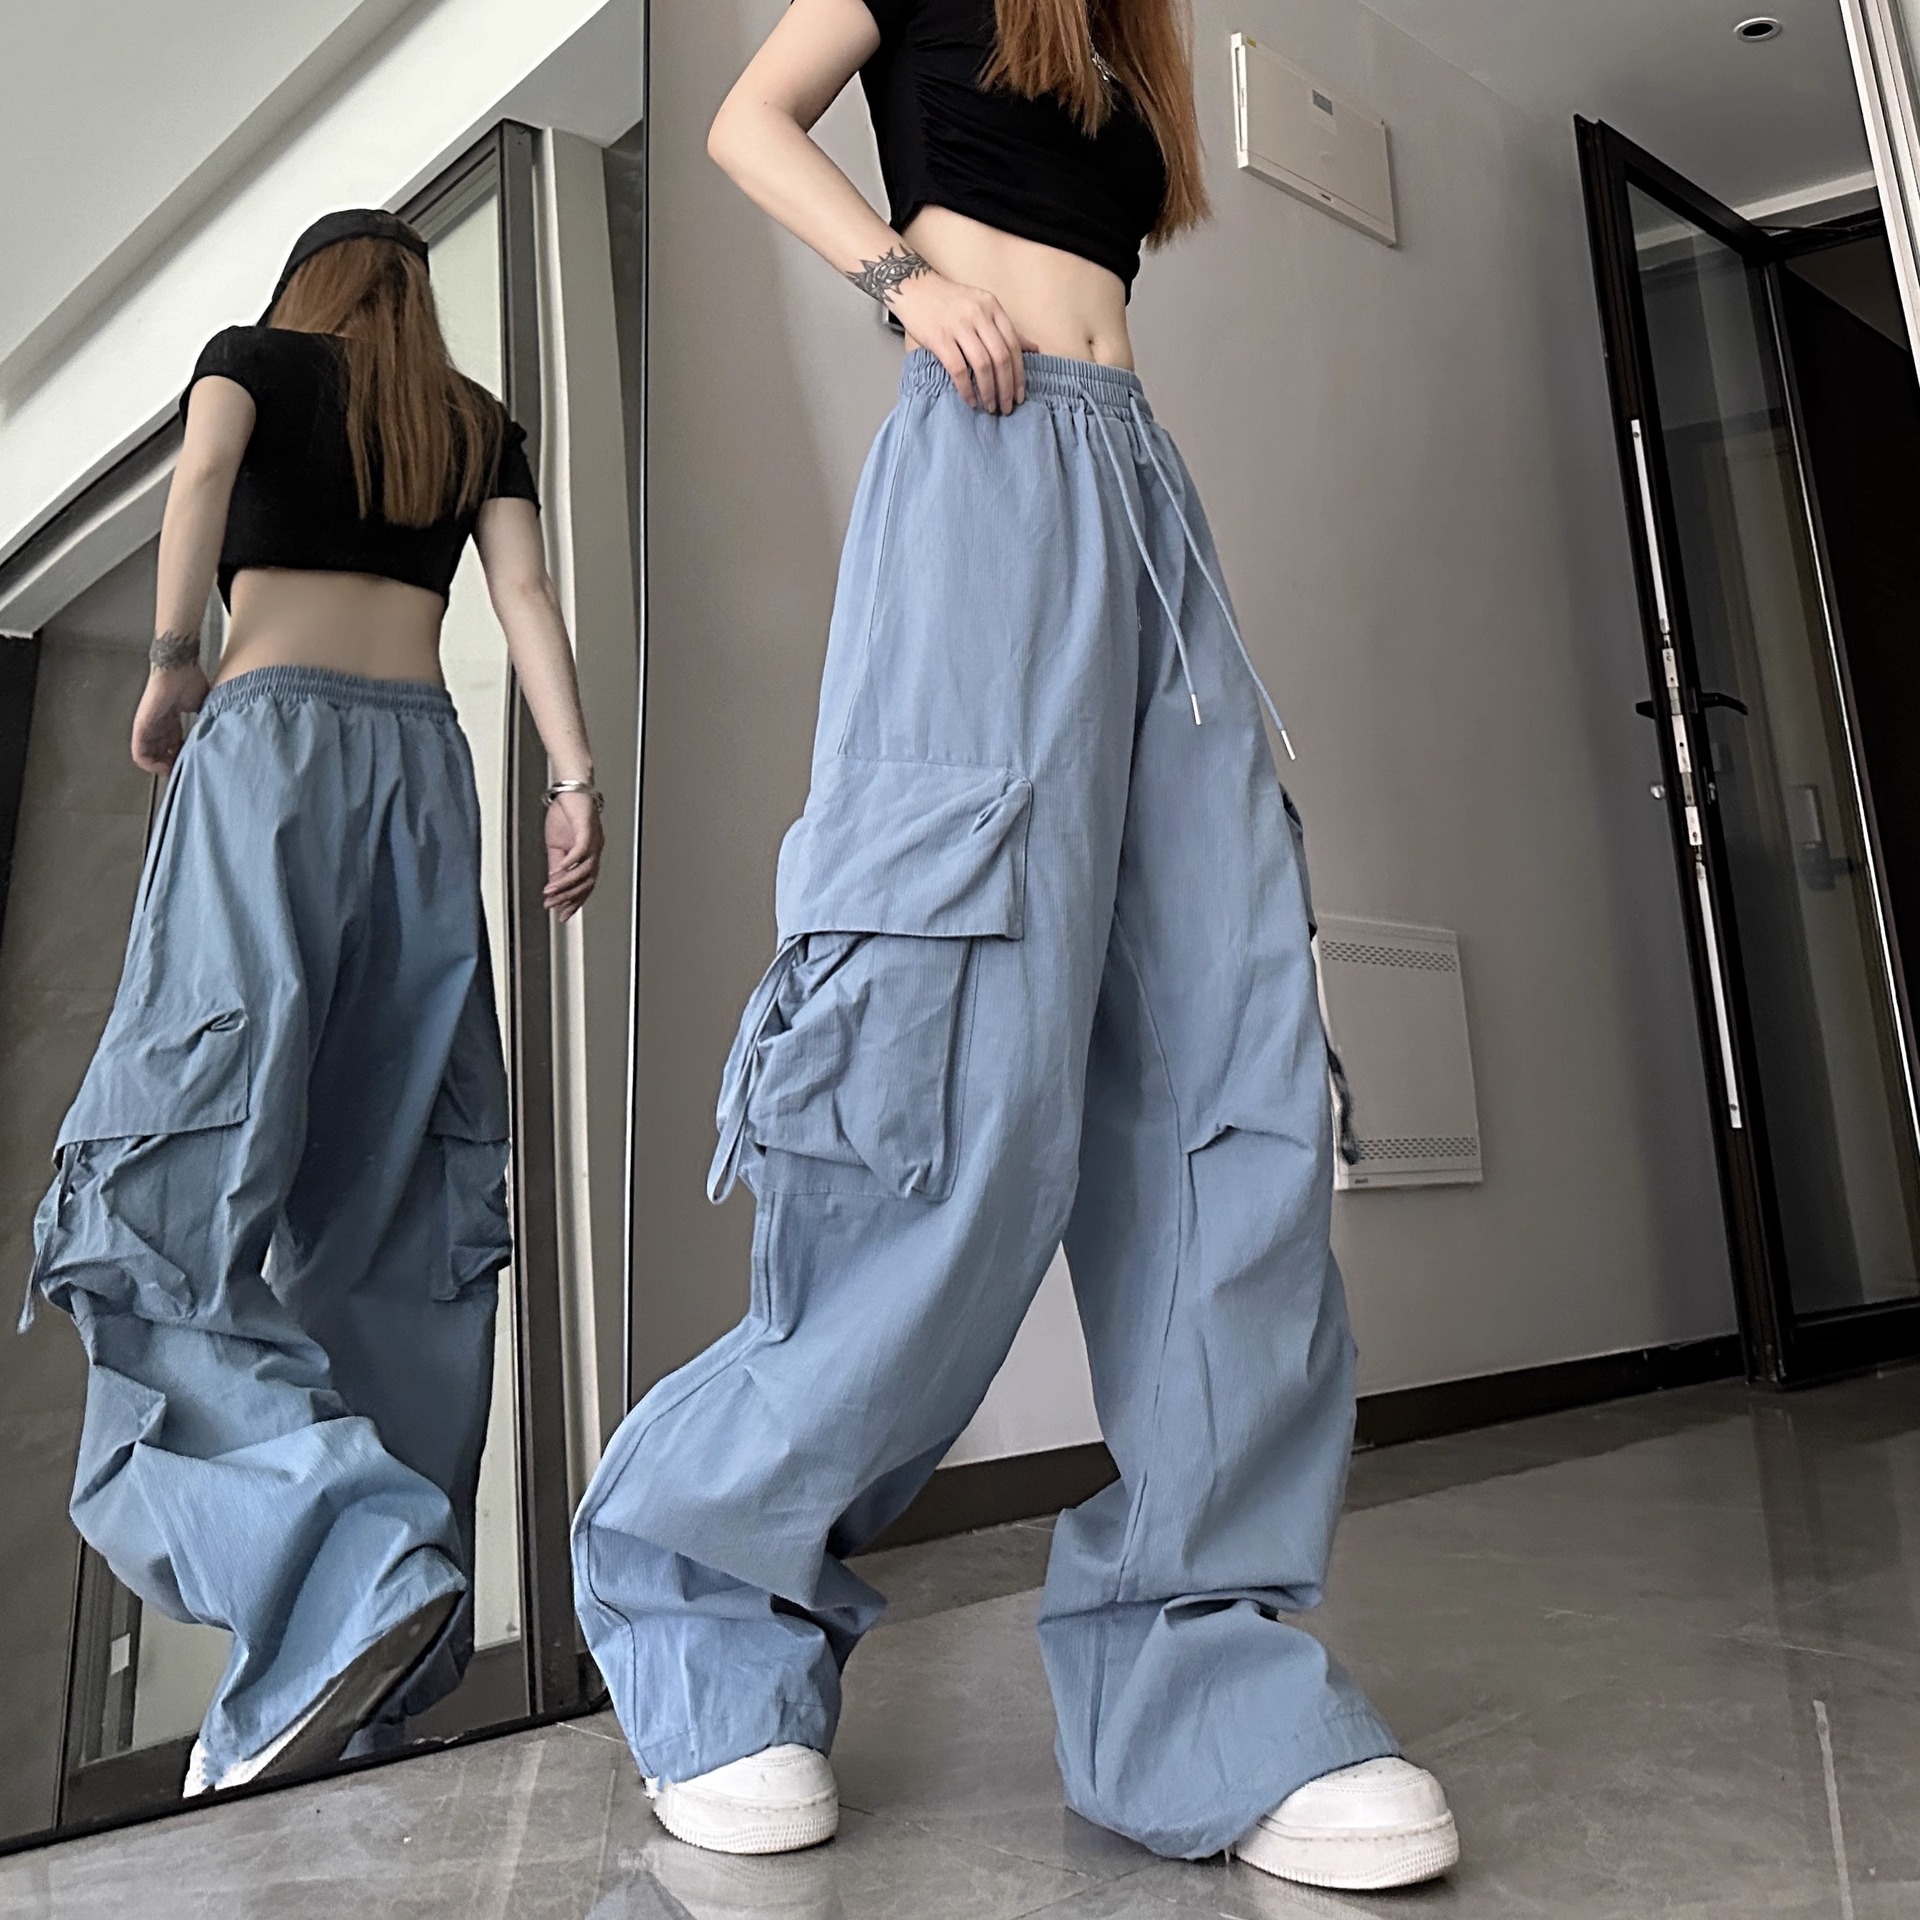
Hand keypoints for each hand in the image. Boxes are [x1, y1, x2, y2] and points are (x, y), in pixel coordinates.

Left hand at [131, 664, 209, 774]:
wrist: (178, 667)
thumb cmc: (190, 680)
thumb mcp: (204, 706)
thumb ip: (207, 720)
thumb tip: (220, 733)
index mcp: (171, 722)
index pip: (172, 746)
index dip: (182, 757)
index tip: (192, 762)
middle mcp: (158, 726)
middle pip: (160, 754)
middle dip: (172, 765)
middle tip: (184, 771)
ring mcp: (148, 727)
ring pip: (149, 757)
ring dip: (161, 767)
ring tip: (175, 772)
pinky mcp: (141, 727)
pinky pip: (139, 752)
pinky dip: (149, 764)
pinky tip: (162, 768)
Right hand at [544, 789, 603, 921]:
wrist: (571, 788)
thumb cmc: (567, 813)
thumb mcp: (556, 845)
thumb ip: (557, 865)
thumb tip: (553, 885)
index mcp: (589, 856)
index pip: (585, 885)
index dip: (574, 902)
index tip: (562, 915)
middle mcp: (595, 851)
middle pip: (587, 882)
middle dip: (569, 898)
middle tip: (554, 908)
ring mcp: (592, 841)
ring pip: (584, 871)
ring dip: (566, 884)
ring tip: (551, 892)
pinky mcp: (586, 829)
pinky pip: (580, 851)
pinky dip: (568, 864)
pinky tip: (557, 872)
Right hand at [888, 271, 1030, 414]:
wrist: (913, 287)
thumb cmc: (948, 301)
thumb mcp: (981, 307)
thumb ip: (1003, 328)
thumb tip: (1033, 348)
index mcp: (992, 307)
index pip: (1013, 345)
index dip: (1019, 374)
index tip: (1020, 395)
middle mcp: (978, 314)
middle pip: (1001, 357)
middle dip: (1006, 387)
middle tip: (1007, 407)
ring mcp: (958, 326)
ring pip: (982, 365)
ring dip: (989, 391)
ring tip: (990, 407)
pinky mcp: (939, 338)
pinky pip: (958, 369)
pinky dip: (966, 388)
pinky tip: (970, 400)